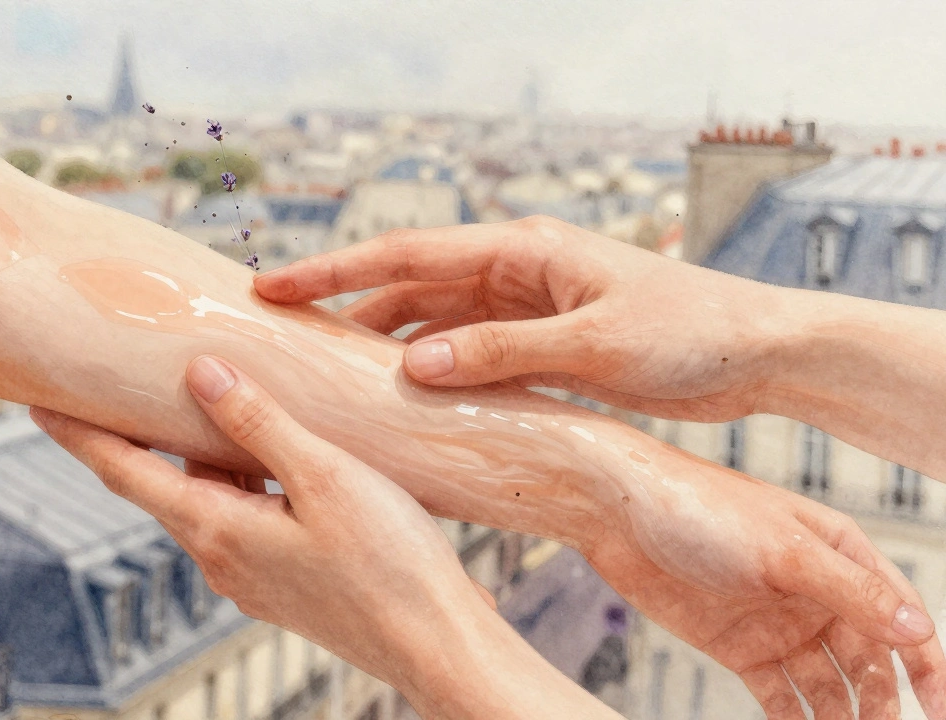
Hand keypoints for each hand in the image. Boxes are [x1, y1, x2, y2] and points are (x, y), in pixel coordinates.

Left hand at [32, 356, 616, 719]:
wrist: (435, 642)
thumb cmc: (389, 563)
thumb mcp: (324, 476)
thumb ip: (259, 423)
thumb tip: (199, 374)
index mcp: (217, 528)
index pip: (125, 472)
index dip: (79, 433)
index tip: (37, 402)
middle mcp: (220, 557)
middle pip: (158, 483)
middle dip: (134, 436)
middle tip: (117, 383)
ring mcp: (250, 574)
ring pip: (204, 499)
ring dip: (196, 454)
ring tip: (204, 402)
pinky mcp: (281, 580)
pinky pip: (239, 517)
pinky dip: (237, 479)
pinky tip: (271, 456)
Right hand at [254, 215, 786, 421]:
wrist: (760, 352)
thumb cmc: (691, 332)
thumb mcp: (594, 345)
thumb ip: (501, 352)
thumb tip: (414, 364)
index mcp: (522, 249)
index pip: (406, 255)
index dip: (333, 270)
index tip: (273, 286)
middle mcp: (515, 271)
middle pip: (408, 288)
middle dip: (345, 310)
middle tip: (284, 341)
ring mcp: (526, 308)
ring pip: (433, 324)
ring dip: (386, 347)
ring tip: (330, 380)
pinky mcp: (542, 344)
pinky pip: (468, 356)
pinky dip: (433, 375)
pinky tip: (404, 403)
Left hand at [583, 459, 945, 718]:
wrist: (616, 512)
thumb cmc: (701, 509)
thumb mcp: (783, 550)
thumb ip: (851, 591)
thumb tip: (919, 630)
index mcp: (841, 554)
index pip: (902, 618)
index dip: (929, 668)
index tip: (941, 714)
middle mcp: (816, 592)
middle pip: (868, 662)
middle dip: (883, 704)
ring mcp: (777, 622)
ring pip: (827, 686)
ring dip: (843, 719)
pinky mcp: (738, 646)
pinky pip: (779, 696)